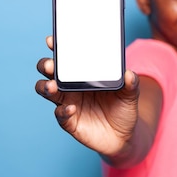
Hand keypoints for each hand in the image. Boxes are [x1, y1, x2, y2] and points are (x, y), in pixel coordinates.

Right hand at [35, 36, 139, 156]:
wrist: (124, 136)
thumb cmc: (123, 109)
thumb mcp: (130, 94)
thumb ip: (131, 84)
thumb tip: (129, 74)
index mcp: (82, 74)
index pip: (65, 58)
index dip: (55, 48)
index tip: (51, 41)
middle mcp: (70, 86)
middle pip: (48, 72)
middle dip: (45, 65)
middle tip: (50, 64)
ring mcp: (67, 103)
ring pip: (47, 91)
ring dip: (45, 87)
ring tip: (52, 86)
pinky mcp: (69, 121)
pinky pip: (60, 115)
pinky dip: (63, 111)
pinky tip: (71, 108)